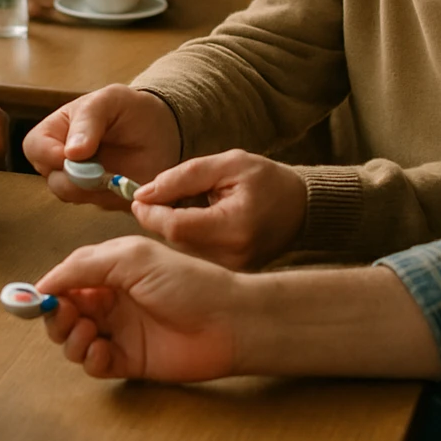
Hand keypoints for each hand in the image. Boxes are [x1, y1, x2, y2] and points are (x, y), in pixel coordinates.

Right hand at [22, 85, 180, 207]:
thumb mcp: (110, 100)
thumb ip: (88, 121)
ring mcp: (82, 182)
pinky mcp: (103, 199)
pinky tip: (126, 180)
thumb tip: (70, 153)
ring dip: (96, 187)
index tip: (76, 154)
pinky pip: (100, 206)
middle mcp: (63, 159)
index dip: (50, 155)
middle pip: (51, 179)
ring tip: (118, 171)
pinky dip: (114, 196)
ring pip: (73, 196)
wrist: (163, 129)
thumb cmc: (129, 109)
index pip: (34, 147)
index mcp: (57, 130)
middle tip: (101, 168)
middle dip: (76, 177)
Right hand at [37, 235, 245, 380]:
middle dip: (57, 315)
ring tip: (88, 333)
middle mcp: (111, 300)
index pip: (67, 279)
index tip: (36, 298)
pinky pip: (95, 363)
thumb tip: (43, 283)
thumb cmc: (185, 280)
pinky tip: (101, 351)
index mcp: (109, 270)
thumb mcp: (130, 258)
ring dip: (70, 338)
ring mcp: (119, 331)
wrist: (227, 320)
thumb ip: (84, 267)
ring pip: (75, 339)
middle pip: (65, 311)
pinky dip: (89, 359)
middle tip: (68, 316)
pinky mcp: (130, 360)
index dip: (50, 289)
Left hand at [132, 149, 306, 269]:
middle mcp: (232, 257)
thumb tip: (143, 193)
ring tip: (189, 203)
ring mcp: (232, 271)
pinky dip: (188, 236)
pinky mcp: (230, 276)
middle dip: (161, 216)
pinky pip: (194, 256)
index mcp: (233, 227)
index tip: (138, 196)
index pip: (176, 227)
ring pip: (181, 249)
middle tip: (162, 193)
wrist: (302, 208)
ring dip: (173, 226)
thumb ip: (182, 177)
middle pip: (175, 240)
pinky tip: (199, 219)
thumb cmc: (266, 181)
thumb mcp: (226, 164)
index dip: (151, 211)